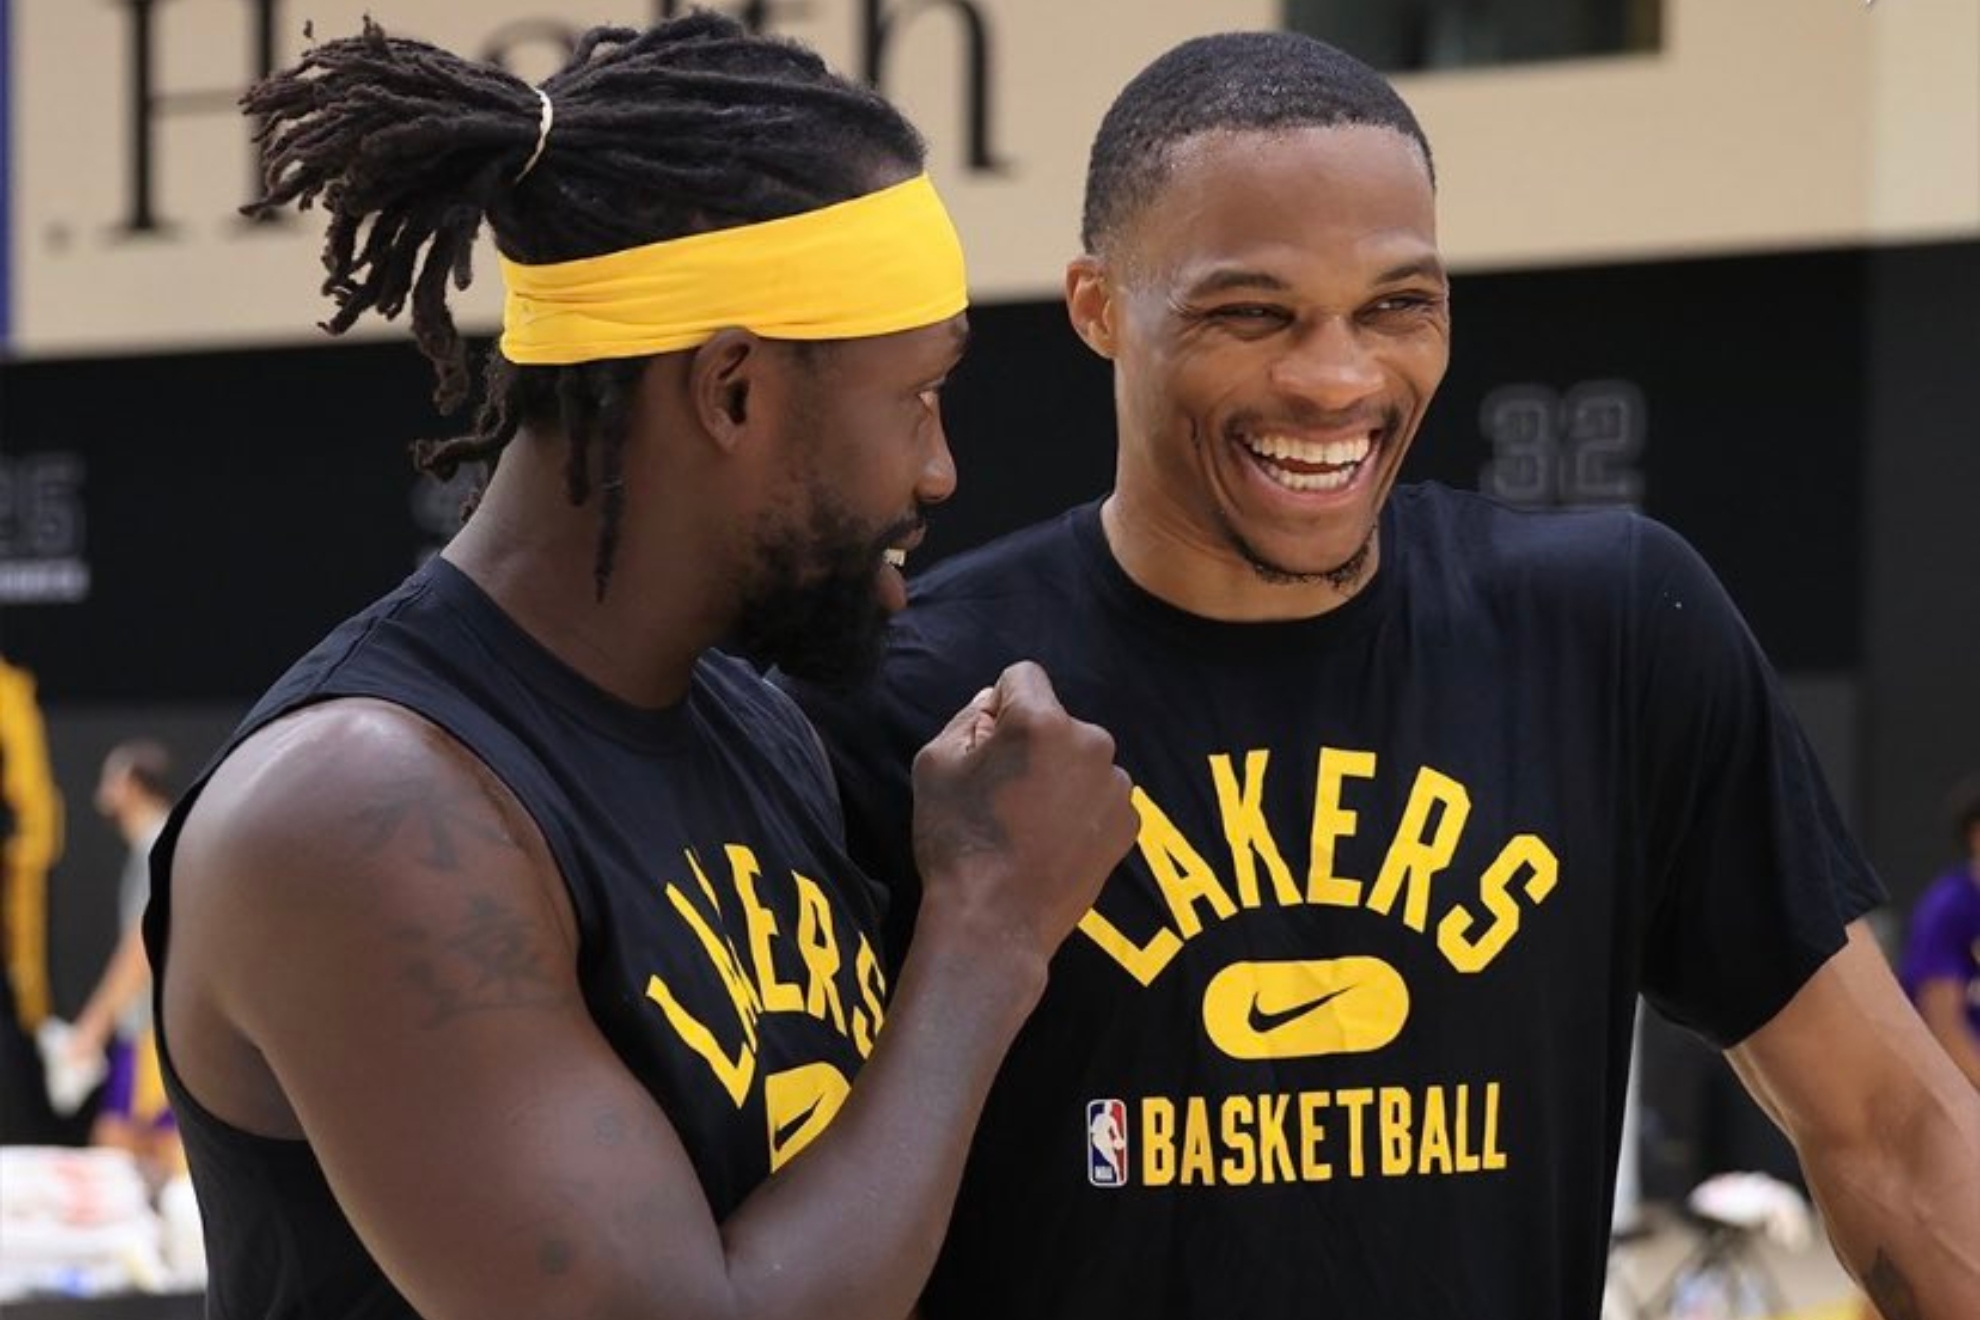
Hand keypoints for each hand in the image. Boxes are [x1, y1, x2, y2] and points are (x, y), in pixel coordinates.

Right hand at [908, 662, 1137, 965]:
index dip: (999, 706)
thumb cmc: (958, 840)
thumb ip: (967, 718)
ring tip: (1029, 823)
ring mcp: (1116, 785)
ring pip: (1080, 759)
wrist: (996, 922)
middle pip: (1055, 721)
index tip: (986, 746)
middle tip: (1004, 792)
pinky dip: (1080, 809)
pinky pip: (1099, 796)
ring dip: (1059, 775)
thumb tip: (994, 702)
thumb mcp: (935, 764)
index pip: (1023, 676)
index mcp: (1042, 720)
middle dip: (1033, 743)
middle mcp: (1091, 742)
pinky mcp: (1129, 823)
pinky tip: (1053, 842)